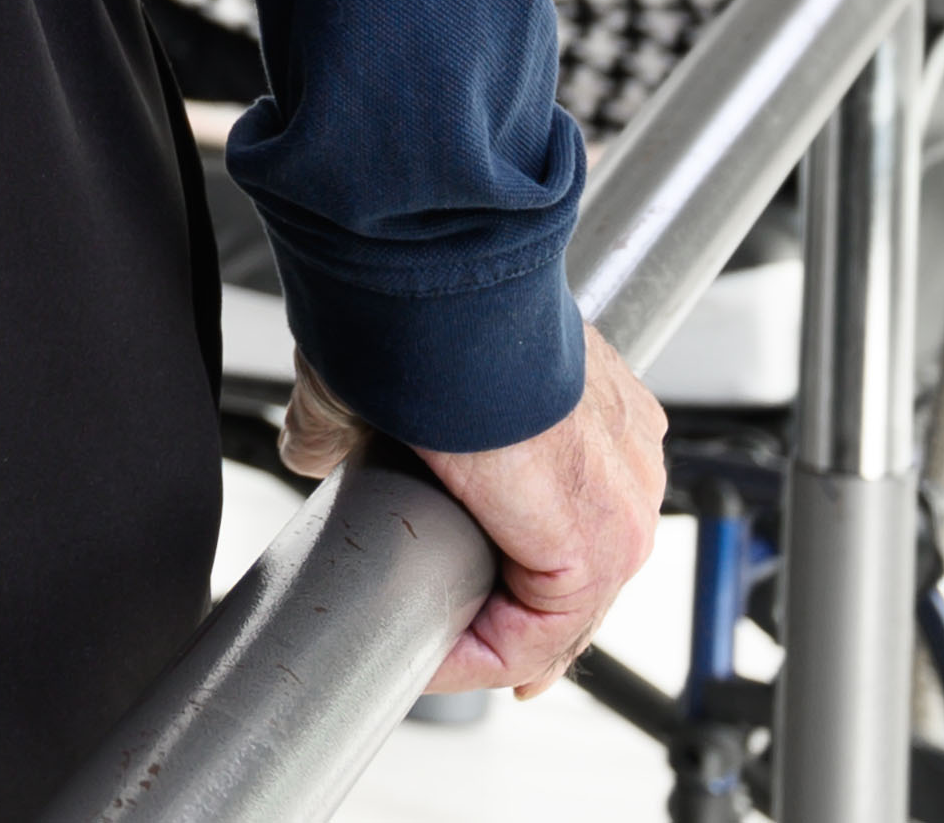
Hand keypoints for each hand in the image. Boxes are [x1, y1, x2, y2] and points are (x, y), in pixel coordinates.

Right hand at [278, 329, 667, 696]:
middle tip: (452, 649)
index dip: (522, 579)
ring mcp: (623, 502)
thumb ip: (360, 425)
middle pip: (576, 576)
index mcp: (595, 414)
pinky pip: (542, 632)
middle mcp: (625, 459)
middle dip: (513, 625)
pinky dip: (486, 659)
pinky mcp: (594, 544)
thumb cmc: (419, 305)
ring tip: (429, 656)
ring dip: (494, 643)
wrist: (432, 283)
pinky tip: (430, 659)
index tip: (467, 610)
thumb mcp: (395, 376)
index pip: (576, 524)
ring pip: (563, 610)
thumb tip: (318, 452)